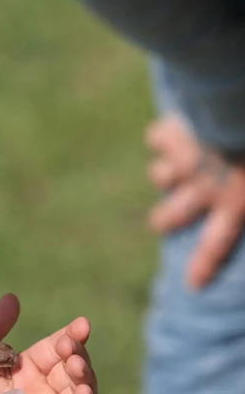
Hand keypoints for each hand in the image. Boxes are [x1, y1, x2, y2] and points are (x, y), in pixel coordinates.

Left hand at [0, 294, 98, 393]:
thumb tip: (12, 297)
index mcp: (28, 367)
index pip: (57, 347)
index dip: (71, 335)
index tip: (81, 325)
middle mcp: (44, 388)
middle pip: (73, 366)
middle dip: (76, 353)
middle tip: (68, 345)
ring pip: (82, 390)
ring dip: (85, 374)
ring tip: (75, 363)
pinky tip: (84, 389)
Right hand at [146, 114, 244, 288]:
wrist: (241, 108)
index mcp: (234, 203)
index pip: (216, 244)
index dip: (203, 265)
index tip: (192, 285)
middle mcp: (202, 190)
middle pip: (169, 217)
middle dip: (163, 221)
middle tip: (161, 222)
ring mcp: (184, 163)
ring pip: (159, 176)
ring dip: (165, 171)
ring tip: (176, 163)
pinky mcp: (174, 135)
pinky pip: (157, 137)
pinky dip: (163, 134)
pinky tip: (172, 127)